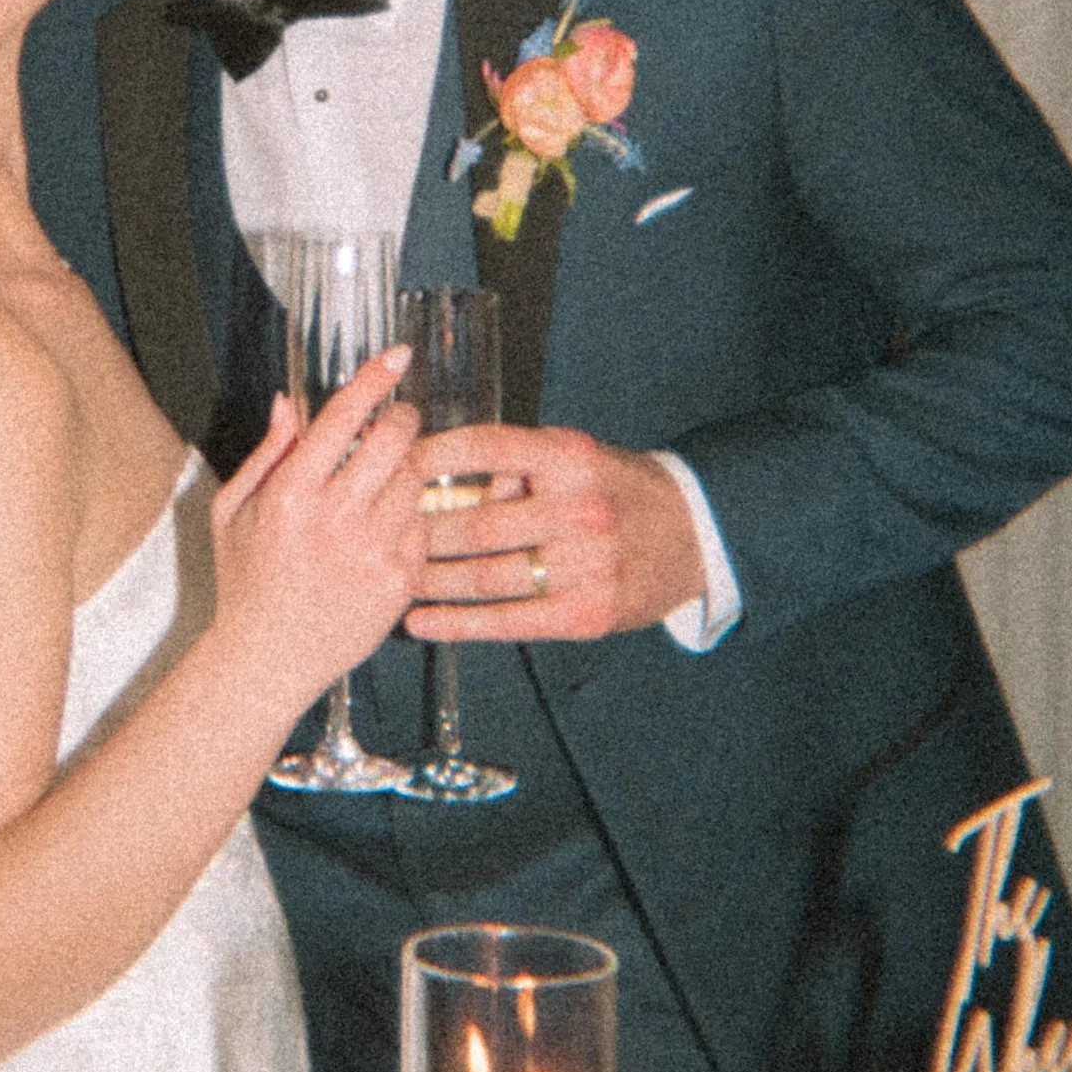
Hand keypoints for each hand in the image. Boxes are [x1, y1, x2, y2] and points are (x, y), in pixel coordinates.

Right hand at [210, 350, 427, 714]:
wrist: (268, 658)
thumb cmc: (246, 583)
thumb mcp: (233, 510)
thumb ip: (267, 452)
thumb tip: (290, 401)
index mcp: (290, 494)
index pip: (342, 418)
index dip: (374, 379)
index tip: (396, 356)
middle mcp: (334, 519)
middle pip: (393, 439)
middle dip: (399, 420)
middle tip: (394, 422)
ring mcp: (371, 551)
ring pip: (413, 479)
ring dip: (403, 470)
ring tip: (378, 487)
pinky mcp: (398, 579)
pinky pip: (421, 524)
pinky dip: (408, 517)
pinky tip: (381, 530)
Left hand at [403, 426, 703, 643]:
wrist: (695, 533)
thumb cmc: (617, 489)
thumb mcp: (577, 456)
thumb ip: (516, 463)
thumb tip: (442, 475)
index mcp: (571, 458)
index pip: (487, 448)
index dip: (432, 455)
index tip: (392, 462)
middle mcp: (579, 510)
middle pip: (477, 522)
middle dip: (418, 529)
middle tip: (376, 532)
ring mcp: (585, 566)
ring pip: (485, 576)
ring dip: (428, 580)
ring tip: (390, 577)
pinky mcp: (585, 614)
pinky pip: (507, 621)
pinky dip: (457, 623)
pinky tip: (419, 621)